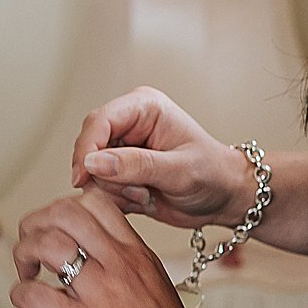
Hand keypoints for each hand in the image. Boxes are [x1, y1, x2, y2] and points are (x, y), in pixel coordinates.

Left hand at [8, 187, 222, 307]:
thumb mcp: (155, 290)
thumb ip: (125, 274)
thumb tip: (90, 273)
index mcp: (136, 255)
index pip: (96, 201)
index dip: (65, 209)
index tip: (57, 232)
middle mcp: (118, 265)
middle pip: (65, 210)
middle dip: (36, 223)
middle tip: (32, 247)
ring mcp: (99, 293)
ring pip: (45, 243)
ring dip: (24, 254)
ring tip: (28, 273)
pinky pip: (33, 294)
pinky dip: (20, 294)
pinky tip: (28, 303)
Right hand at [69, 87, 248, 229]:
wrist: (224, 198)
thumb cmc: (214, 174)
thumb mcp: (179, 170)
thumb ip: (137, 165)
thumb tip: (93, 162)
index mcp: (144, 108)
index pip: (99, 120)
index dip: (87, 149)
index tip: (83, 177)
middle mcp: (128, 125)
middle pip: (89, 147)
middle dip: (108, 176)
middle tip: (138, 190)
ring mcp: (121, 149)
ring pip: (92, 171)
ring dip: (115, 190)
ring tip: (147, 194)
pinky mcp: (118, 171)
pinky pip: (98, 187)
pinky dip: (116, 199)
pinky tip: (142, 199)